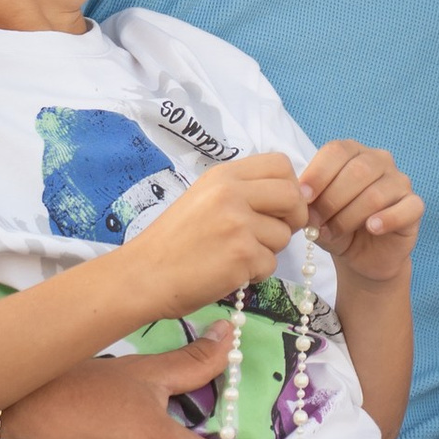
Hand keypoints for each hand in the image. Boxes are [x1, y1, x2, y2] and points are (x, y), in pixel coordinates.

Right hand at [133, 153, 308, 311]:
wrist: (144, 274)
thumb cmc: (172, 241)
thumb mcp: (204, 198)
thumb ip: (241, 192)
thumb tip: (290, 196)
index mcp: (223, 175)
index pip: (281, 164)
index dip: (290, 185)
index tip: (281, 206)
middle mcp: (232, 193)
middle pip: (293, 195)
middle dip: (294, 217)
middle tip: (274, 233)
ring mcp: (238, 223)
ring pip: (285, 235)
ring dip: (269, 250)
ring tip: (239, 255)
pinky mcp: (241, 254)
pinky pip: (271, 264)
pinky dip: (256, 273)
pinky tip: (231, 272)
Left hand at [300, 139, 419, 276]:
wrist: (361, 256)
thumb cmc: (336, 224)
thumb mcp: (316, 212)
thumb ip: (309, 201)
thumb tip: (301, 197)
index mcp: (352, 152)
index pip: (337, 151)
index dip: (318, 174)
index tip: (303, 198)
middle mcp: (379, 160)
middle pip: (357, 171)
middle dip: (331, 200)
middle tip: (317, 223)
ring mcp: (400, 181)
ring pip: (376, 194)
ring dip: (349, 217)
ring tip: (334, 232)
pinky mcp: (414, 206)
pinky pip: (405, 208)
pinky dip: (386, 219)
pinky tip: (372, 228)